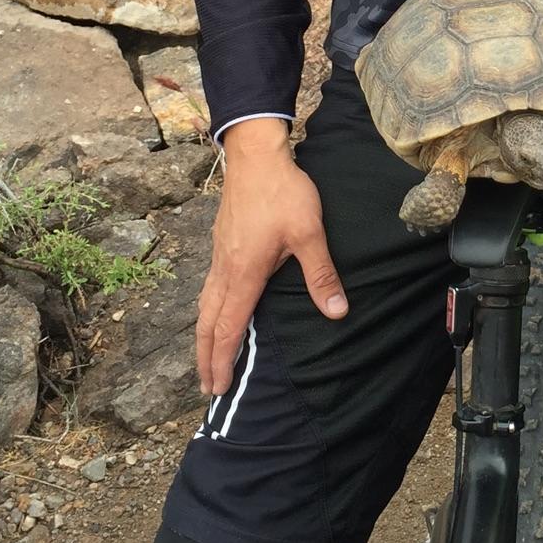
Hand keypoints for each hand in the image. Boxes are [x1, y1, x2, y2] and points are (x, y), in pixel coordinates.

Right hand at [196, 119, 346, 396]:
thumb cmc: (283, 192)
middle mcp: (225, 269)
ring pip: (205, 305)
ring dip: (205, 336)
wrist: (256, 155)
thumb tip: (337, 312)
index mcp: (244, 273)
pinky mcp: (221, 243)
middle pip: (208, 323)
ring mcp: (219, 256)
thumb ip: (321, 275)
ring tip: (206, 358)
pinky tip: (216, 312)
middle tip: (207, 387)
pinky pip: (209, 288)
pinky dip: (208, 312)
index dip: (223, 359)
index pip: (229, 327)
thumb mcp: (309, 234)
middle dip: (206, 357)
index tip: (218, 386)